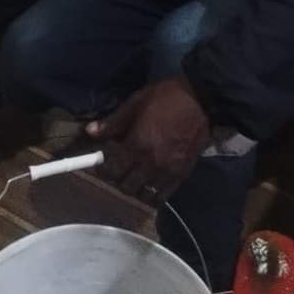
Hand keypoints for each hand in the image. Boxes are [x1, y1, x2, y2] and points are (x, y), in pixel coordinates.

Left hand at [85, 75, 210, 202]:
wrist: (203, 100)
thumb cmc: (167, 97)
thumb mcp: (136, 102)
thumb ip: (114, 121)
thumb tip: (90, 132)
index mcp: (137, 144)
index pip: (112, 170)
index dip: (103, 170)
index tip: (102, 164)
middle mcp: (151, 163)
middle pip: (126, 187)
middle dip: (118, 180)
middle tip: (118, 169)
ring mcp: (168, 172)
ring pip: (144, 195)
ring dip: (135, 189)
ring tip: (134, 176)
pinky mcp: (182, 175)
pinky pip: (163, 196)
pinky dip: (153, 193)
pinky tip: (151, 182)